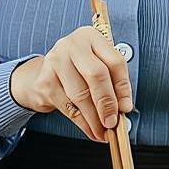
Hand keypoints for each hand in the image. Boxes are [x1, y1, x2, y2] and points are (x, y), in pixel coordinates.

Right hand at [9, 25, 133, 140]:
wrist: (42, 75)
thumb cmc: (76, 70)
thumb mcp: (96, 66)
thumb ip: (112, 83)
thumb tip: (123, 108)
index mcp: (90, 37)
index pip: (114, 62)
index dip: (123, 88)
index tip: (126, 108)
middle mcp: (71, 45)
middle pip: (96, 75)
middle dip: (107, 103)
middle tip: (113, 122)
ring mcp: (55, 62)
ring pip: (81, 95)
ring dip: (95, 119)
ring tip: (103, 131)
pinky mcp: (45, 82)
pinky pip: (68, 107)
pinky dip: (82, 123)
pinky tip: (91, 130)